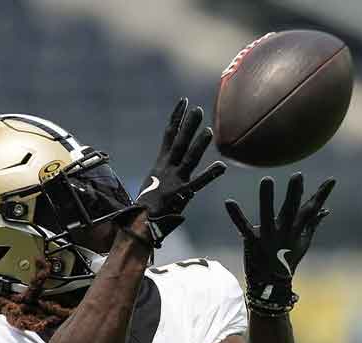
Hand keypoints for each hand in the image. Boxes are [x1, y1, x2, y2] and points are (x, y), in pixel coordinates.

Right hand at [136, 98, 227, 244]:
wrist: (140, 222)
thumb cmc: (147, 204)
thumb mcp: (153, 182)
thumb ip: (163, 170)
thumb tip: (167, 162)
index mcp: (160, 163)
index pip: (169, 134)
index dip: (177, 118)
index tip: (183, 102)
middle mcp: (167, 168)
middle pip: (179, 142)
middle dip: (188, 125)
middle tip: (197, 109)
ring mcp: (174, 180)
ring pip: (189, 158)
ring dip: (199, 144)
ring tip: (209, 130)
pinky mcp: (181, 193)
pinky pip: (199, 182)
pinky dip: (210, 174)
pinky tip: (221, 167)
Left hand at [225, 174, 335, 316]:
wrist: (272, 285)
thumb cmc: (287, 260)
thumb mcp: (303, 242)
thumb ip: (313, 224)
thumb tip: (325, 210)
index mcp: (296, 230)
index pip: (312, 210)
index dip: (322, 195)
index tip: (331, 180)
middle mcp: (284, 232)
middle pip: (290, 210)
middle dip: (294, 193)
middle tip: (298, 175)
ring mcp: (268, 237)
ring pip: (268, 215)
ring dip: (267, 198)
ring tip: (267, 179)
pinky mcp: (252, 242)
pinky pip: (243, 227)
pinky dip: (236, 215)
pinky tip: (229, 202)